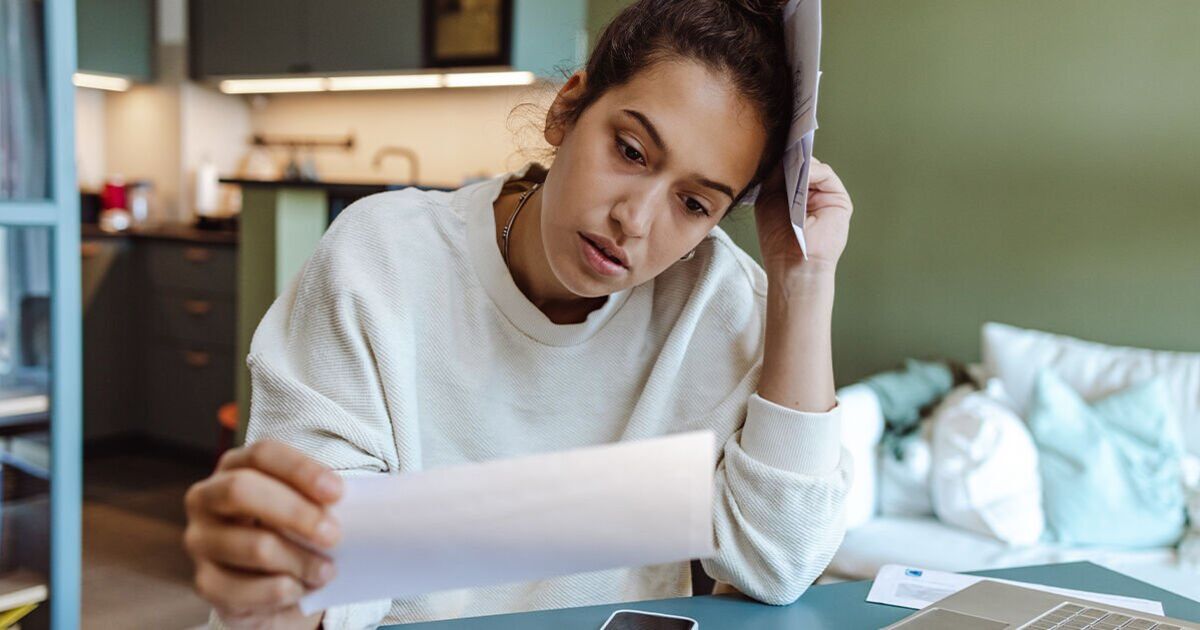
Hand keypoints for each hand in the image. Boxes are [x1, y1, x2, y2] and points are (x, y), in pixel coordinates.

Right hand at [184, 441, 342, 628]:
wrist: (275, 587)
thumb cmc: (297, 535)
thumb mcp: (310, 509)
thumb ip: (325, 499)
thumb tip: (367, 502)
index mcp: (235, 467)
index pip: (263, 455)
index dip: (301, 470)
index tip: (338, 492)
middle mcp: (207, 498)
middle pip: (242, 490)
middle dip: (296, 512)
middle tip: (334, 535)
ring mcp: (200, 540)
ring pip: (252, 545)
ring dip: (299, 560)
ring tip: (327, 571)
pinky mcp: (204, 581)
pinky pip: (242, 588)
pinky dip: (279, 590)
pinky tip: (299, 590)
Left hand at [753, 156, 852, 277]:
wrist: (792, 264)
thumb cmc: (777, 239)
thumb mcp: (768, 199)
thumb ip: (775, 175)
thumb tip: (781, 151)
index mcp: (795, 193)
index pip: (791, 167)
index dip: (783, 156)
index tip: (771, 144)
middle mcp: (812, 192)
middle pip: (803, 163)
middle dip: (791, 156)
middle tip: (779, 147)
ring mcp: (826, 195)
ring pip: (814, 166)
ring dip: (799, 163)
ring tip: (788, 162)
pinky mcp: (839, 199)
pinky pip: (825, 174)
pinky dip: (812, 171)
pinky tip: (800, 174)